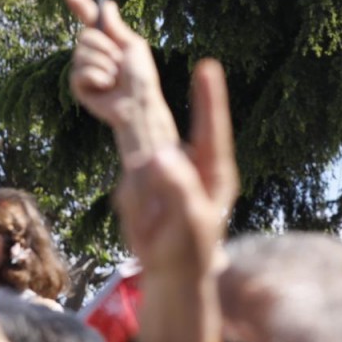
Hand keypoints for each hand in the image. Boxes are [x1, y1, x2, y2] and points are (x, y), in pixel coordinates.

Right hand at [65, 0, 178, 163]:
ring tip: (115, 78)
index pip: (90, 20)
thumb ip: (117, 27)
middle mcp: (94, 53)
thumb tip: (107, 5)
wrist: (138, 104)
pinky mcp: (79, 86)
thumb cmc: (141, 77)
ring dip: (104, 65)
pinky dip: (97, 78)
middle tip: (119, 62)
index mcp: (108, 41)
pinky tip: (106, 87)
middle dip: (104, 47)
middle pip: (84, 36)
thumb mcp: (133, 46)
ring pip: (82, 54)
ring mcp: (85, 69)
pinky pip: (80, 73)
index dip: (81, 6)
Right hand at [114, 59, 237, 270]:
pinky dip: (133, 210)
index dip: (208, 97)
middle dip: (158, 123)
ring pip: (142, 166)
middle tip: (151, 109)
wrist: (171, 275)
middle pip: (170, 133)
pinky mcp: (141, 187)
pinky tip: (146, 230)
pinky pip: (128, 188)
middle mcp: (188, 165)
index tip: (206, 65)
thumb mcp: (191, 222)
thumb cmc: (191, 250)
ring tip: (156, 225)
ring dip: (144, 197)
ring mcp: (163, 175)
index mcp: (213, 170)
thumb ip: (178, 189)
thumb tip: (158, 156)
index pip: (212, 128)